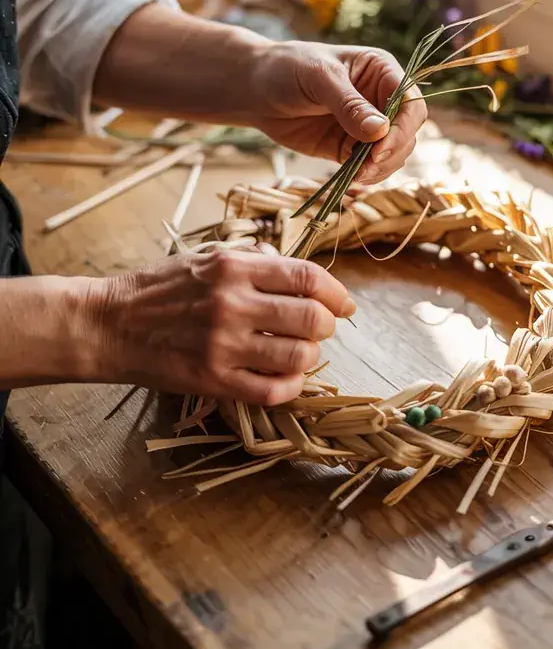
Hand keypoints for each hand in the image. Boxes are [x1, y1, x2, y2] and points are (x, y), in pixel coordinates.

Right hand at [86, 250, 354, 402]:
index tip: (344, 304)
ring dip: (310, 355)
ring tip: (300, 352)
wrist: (110, 323)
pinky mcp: (212, 380)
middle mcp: (232, 303)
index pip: (308, 277)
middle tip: (321, 329)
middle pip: (312, 318)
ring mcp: (223, 345)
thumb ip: (253, 262)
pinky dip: (291, 387)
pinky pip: (272, 390)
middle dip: (328, 325)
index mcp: (235, 267)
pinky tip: (287, 379)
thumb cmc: (160, 288)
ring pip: (298, 356)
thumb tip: (298, 273)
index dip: (336, 293)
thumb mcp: (207, 258)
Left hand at [249, 42, 427, 182]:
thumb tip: (380, 131)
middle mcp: (381, 98)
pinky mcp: (350, 147)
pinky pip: (371, 166)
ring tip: (357, 174)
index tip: (380, 148)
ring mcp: (368, 125)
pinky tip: (352, 177)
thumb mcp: (319, 78)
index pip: (410, 102)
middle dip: (393, 151)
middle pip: (408, 131)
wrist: (255, 89)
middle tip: (367, 166)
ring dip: (382, 168)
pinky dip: (367, 175)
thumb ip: (349, 104)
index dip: (403, 127)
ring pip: (394, 153)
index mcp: (381, 71)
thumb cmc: (287, 69)